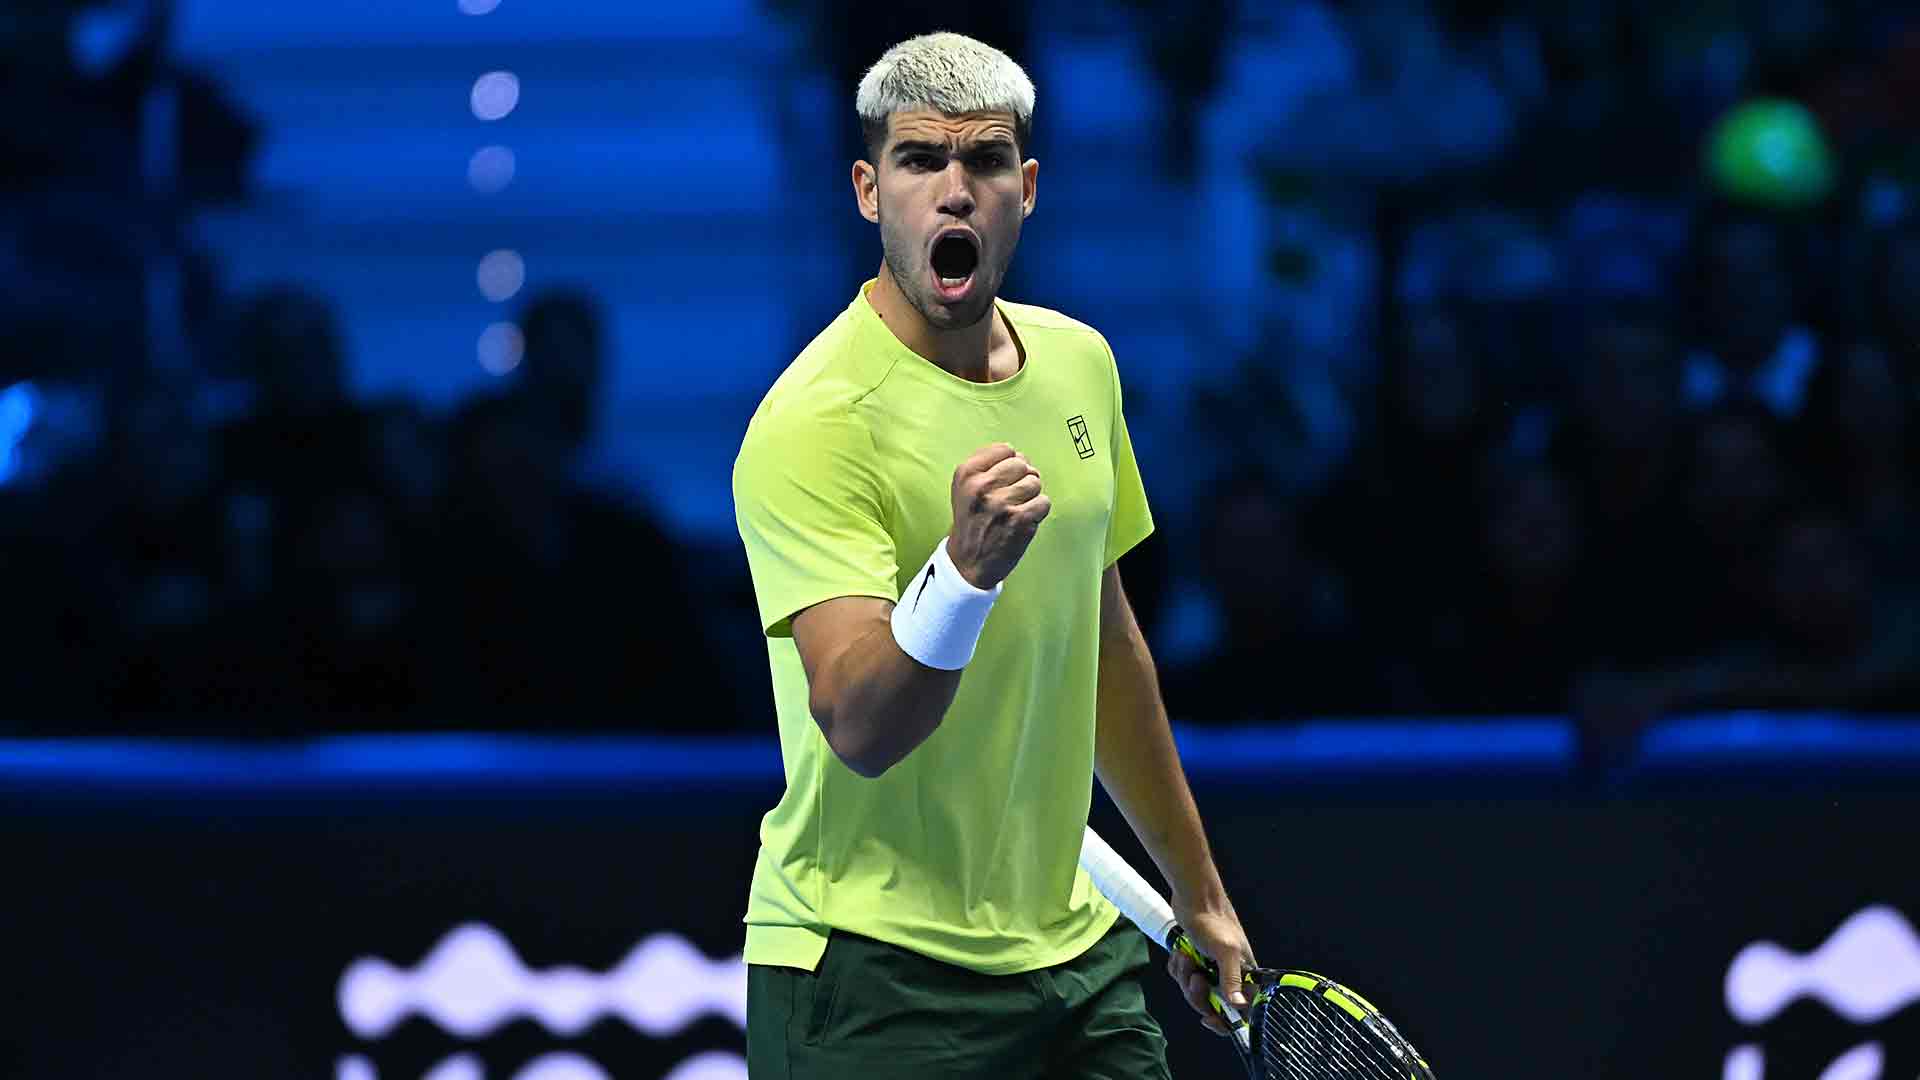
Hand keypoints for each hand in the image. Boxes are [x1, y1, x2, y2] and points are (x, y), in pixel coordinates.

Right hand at [947, 443, 1049, 588]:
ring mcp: (1001, 503)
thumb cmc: (972, 522)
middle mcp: (981, 486)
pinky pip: (1044, 502)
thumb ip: (987, 466)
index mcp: (966, 473)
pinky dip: (1038, 513)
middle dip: (1022, 479)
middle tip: (1011, 499)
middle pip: (1022, 464)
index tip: (1003, 481)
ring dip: (1030, 497)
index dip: (1010, 465)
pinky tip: (1023, 522)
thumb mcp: (965, 488)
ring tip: (1015, 511)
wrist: (967, 563)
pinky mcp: (1019, 520)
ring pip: (1035, 483)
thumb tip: (1020, 456)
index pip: (1006, 449)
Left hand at [1167, 896, 1255, 1037]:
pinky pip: (1181, 976)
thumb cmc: (1213, 921)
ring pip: (1192, 990)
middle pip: (1210, 1003)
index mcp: (1244, 974)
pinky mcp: (1194, 959)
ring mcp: (1210, 967)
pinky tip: (1179, 952)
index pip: (1239, 1011)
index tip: (1208, 1019)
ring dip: (1184, 976)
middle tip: (1194, 977)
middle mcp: (1229, 974)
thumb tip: (1240, 1006)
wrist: (1193, 897)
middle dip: (1196, 992)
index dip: (1224, 1020)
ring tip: (1184, 957)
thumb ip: (1232, 980)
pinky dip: (1177, 967)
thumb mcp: (1225, 951)